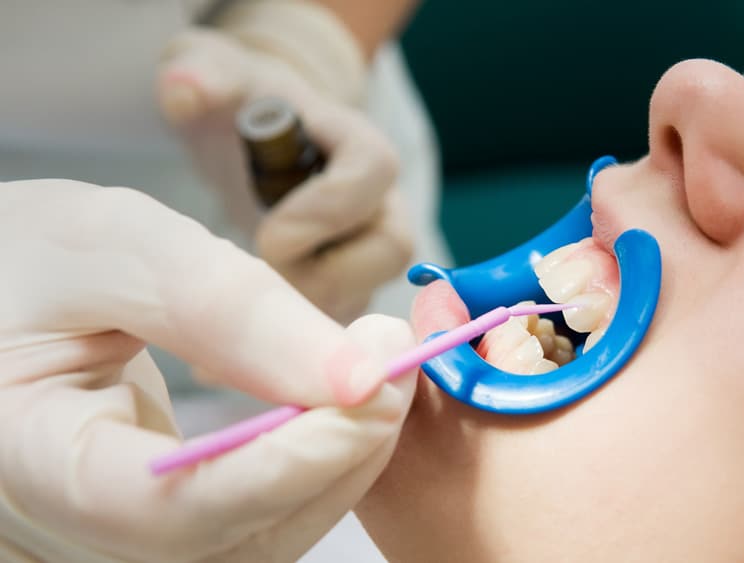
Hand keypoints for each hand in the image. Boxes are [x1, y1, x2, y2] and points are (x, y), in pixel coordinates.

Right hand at [0, 179, 416, 561]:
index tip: (375, 393)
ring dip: (336, 464)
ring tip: (377, 374)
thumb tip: (358, 375)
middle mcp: (66, 532)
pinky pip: (250, 524)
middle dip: (333, 459)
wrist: (2, 287)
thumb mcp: (113, 248)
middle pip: (229, 541)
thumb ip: (226, 309)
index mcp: (21, 462)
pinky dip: (311, 468)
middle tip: (395, 366)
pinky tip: (340, 406)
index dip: (287, 464)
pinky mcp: (152, 527)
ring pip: (255, 542)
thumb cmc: (26, 258)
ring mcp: (110, 540)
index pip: (167, 510)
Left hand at [157, 0, 412, 322]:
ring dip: (306, 319)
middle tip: (256, 275)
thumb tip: (184, 91)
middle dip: (319, 275)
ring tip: (235, 321)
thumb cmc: (244, 103)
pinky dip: (286, 352)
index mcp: (359, 146)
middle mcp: (382, 203)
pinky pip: (337, 331)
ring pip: (367, 299)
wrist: (257, 135)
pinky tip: (220, 364)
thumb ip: (203, 75)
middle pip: (388, 251)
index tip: (266, 232)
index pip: (373, 176)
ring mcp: (369, 251)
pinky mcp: (347, 289)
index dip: (323, 212)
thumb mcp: (219, 75)